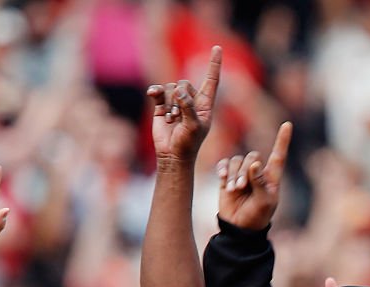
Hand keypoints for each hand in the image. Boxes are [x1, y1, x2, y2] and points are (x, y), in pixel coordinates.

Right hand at [147, 46, 221, 163]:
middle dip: (180, 97)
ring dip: (170, 103)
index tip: (217, 48)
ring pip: (171, 87)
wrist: (172, 155)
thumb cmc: (188, 143)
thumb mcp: (193, 126)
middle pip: (184, 83)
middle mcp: (191, 100)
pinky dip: (155, 92)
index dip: (214, 64)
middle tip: (179, 116)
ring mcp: (176, 102)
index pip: (211, 80)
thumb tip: (178, 91)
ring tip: (172, 119)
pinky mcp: (162, 106)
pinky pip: (158, 91)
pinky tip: (152, 94)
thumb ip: (188, 107)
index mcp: (205, 104)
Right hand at [216, 122, 292, 230]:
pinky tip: (222, 178)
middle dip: (245, 171)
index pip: (278, 155)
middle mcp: (257, 172)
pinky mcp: (228, 177)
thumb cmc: (257, 217)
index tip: (287, 124)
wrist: (238, 227)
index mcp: (271, 177)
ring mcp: (242, 174)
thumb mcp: (264, 203)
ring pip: (237, 160)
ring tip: (233, 189)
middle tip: (241, 188)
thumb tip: (255, 163)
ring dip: (234, 174)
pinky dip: (223, 169)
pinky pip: (225, 164)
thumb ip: (260, 183)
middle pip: (252, 156)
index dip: (283, 140)